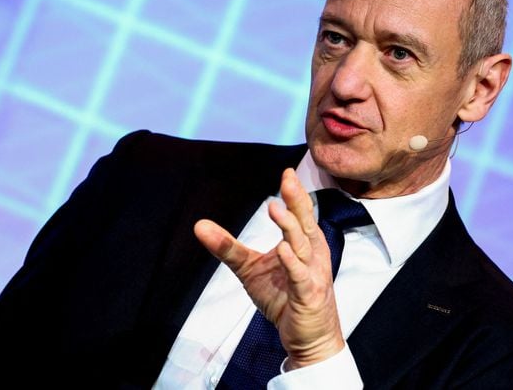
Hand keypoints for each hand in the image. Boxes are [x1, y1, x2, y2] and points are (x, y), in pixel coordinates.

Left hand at [194, 168, 344, 368]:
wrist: (309, 340)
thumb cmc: (284, 299)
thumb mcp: (251, 270)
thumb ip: (228, 247)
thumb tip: (198, 225)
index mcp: (305, 244)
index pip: (301, 214)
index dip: (295, 194)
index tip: (287, 172)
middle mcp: (312, 255)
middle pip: (305, 223)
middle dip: (297, 201)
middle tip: (287, 179)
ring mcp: (313, 275)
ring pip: (303, 246)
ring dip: (289, 227)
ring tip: (275, 208)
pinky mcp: (309, 296)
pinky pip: (300, 277)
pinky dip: (293, 263)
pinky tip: (282, 250)